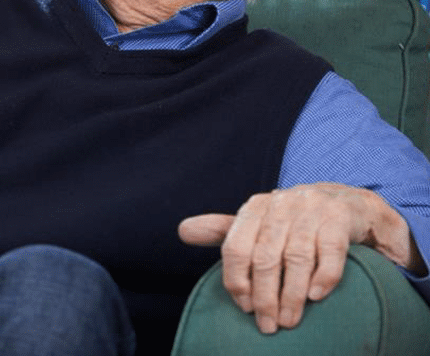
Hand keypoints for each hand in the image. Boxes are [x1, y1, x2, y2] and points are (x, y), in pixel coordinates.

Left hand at [179, 183, 423, 334]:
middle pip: (265, 257)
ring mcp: (311, 209)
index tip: (243, 307)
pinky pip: (331, 251)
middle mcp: (280, 204)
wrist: (346, 204)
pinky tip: (316, 297)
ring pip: (297, 257)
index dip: (236, 280)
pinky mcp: (340, 218)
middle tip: (267, 325)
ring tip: (289, 321)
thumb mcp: (256, 222)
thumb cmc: (292, 221)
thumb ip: (223, 230)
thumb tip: (182, 232)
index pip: (235, 247)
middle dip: (264, 296)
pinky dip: (323, 276)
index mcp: (254, 207)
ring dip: (292, 295)